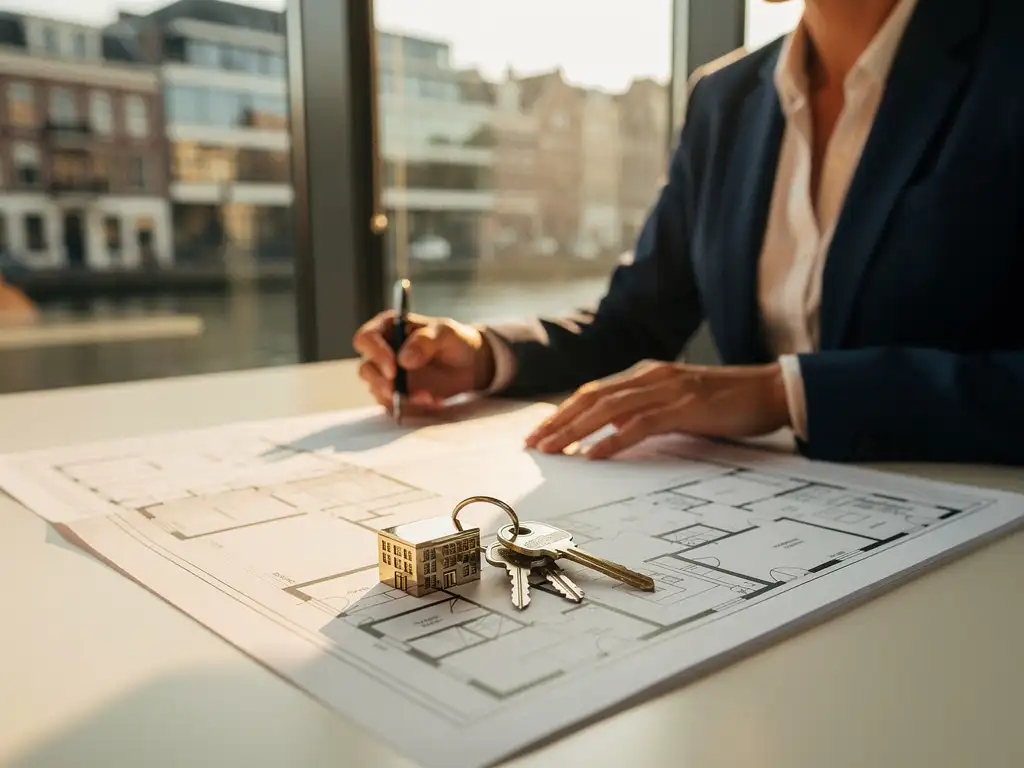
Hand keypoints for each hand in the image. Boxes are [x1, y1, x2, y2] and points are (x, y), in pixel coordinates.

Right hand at [352, 311, 495, 411]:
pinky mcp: (396, 395)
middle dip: (383, 383)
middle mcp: (382, 352)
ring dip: (401, 398)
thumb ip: (425, 341)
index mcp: (389, 328)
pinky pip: (394, 407)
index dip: (375, 354)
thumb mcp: (445, 333)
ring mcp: (387, 376)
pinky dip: (412, 408)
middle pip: (366, 369)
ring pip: (378, 391)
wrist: (470, 365)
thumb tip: (403, 359)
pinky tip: (433, 401)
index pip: (366, 339)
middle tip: (402, 391)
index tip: (393, 369)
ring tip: (428, 396)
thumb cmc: (455, 341)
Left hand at [524, 360, 790, 458]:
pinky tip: (592, 455)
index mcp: (647, 374)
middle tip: (533, 443)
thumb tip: (613, 430)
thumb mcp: (678, 404)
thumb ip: (646, 412)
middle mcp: (651, 376)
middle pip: (591, 397)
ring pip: (607, 408)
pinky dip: (611, 440)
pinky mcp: (684, 407)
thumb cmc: (728, 401)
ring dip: (574, 430)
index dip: (564, 411)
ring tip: (551, 450)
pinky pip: (638, 424)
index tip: (541, 431)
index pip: (594, 391)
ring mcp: (667, 389)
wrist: (773, 390)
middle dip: (558, 421)